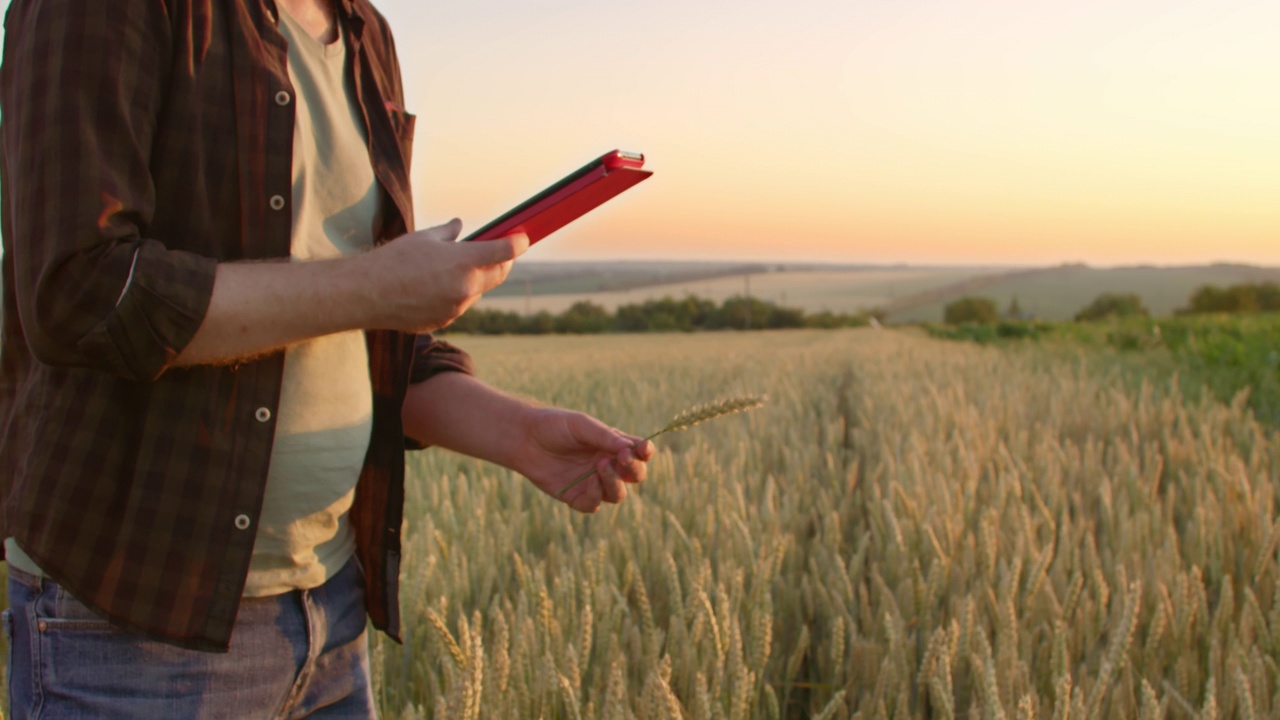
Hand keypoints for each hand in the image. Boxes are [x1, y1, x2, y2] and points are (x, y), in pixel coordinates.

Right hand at [363, 219, 527, 332]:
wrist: (367, 294)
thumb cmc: (393, 260)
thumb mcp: (424, 238)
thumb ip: (448, 233)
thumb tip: (459, 226)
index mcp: (464, 261)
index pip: (505, 251)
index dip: (518, 243)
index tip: (523, 238)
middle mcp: (466, 287)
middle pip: (499, 274)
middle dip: (502, 262)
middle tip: (499, 252)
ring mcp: (457, 308)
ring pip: (478, 291)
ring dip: (477, 279)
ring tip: (458, 267)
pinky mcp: (444, 321)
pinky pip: (459, 305)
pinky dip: (458, 294)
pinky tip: (439, 285)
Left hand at [509, 408, 654, 512]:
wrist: (524, 438)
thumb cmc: (555, 426)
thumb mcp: (582, 425)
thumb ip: (606, 437)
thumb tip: (631, 449)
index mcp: (613, 446)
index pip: (639, 453)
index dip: (646, 453)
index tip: (644, 449)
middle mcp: (607, 466)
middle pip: (635, 476)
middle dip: (634, 469)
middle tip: (622, 458)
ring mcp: (592, 483)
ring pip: (617, 494)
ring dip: (614, 483)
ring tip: (601, 466)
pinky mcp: (576, 497)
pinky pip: (594, 504)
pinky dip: (596, 495)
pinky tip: (590, 481)